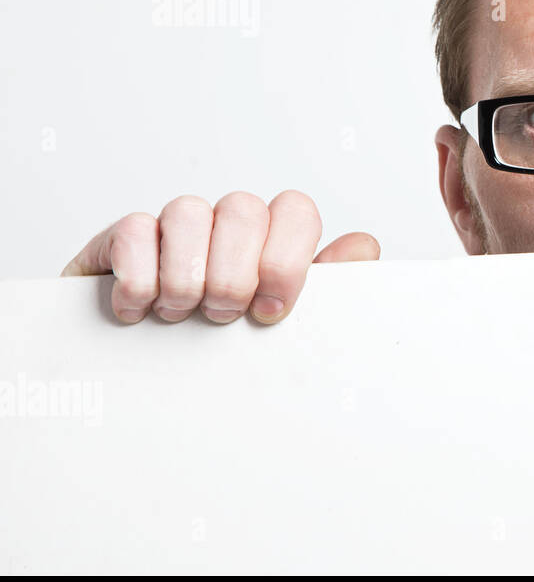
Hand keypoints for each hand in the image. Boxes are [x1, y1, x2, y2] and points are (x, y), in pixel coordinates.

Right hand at [61, 190, 379, 323]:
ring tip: (179, 314)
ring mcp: (175, 226)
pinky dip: (138, 279)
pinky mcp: (123, 238)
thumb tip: (362, 247)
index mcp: (272, 237)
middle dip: (234, 274)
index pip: (295, 211)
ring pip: (188, 211)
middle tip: (222, 314)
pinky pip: (134, 231)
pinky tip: (139, 311)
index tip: (272, 311)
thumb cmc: (229, 340)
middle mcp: (227, 224)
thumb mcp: (288, 320)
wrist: (149, 371)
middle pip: (243, 209)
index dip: (286, 261)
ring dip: (186, 277)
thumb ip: (331, 286)